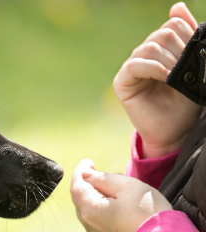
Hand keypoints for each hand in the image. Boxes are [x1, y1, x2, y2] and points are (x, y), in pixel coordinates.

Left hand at [70, 159, 172, 231]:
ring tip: (114, 191)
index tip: (88, 162)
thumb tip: (86, 174)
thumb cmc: (148, 212)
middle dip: (88, 185)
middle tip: (102, 175)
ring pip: (90, 213)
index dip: (80, 171)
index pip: (76, 186)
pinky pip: (100, 225)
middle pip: (81, 200)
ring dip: (96, 200)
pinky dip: (103, 214)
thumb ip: (102, 178)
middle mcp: (89, 226)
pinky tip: (119, 210)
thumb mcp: (126, 186)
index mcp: (90, 210)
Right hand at [114, 2, 200, 157]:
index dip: (187, 34)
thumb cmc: (186, 102)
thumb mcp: (194, 65)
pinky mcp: (122, 83)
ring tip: (177, 78)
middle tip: (188, 69)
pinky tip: (166, 78)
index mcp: (161, 48)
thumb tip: (176, 6)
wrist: (176, 131)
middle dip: (180, 49)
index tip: (196, 53)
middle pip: (163, 33)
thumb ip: (188, 37)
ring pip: (150, 46)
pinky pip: (135, 64)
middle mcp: (144, 55)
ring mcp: (132, 67)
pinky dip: (153, 68)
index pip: (173, 24)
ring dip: (170, 60)